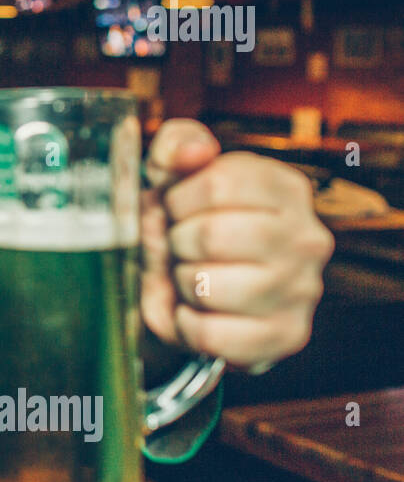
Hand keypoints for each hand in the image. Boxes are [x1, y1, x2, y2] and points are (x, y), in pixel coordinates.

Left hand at [140, 119, 334, 371]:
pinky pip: (210, 333)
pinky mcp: (287, 336)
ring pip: (207, 286)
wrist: (198, 293)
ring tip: (191, 277)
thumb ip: (177, 145)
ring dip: (181, 283)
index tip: (177, 209)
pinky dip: (186, 325)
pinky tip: (195, 311)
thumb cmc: (190, 227)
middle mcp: (306, 237)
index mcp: (285, 188)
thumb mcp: (175, 176)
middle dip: (175, 242)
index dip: (178, 200)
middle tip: (179, 247)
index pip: (217, 184)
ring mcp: (302, 290)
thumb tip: (194, 151)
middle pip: (211, 235)